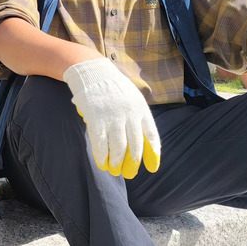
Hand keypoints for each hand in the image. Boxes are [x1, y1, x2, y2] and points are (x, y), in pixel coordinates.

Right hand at [63, 58, 160, 178]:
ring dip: (116, 162)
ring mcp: (113, 117)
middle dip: (132, 163)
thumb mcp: (132, 97)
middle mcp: (130, 114)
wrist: (93, 72)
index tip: (152, 167)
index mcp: (141, 108)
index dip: (153, 154)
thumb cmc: (112, 86)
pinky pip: (100, 143)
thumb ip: (136, 115)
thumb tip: (140, 139)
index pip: (152, 135)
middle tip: (129, 173)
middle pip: (135, 146)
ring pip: (118, 148)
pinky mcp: (96, 119)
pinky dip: (101, 156)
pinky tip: (101, 163)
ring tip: (113, 169)